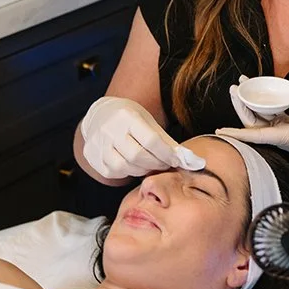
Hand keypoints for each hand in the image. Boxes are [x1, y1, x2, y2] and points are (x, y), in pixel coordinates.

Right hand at [80, 97, 204, 178]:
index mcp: (127, 116)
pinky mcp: (92, 156)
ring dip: (141, 170)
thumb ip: (170, 143)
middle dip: (155, 164)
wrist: (100, 115)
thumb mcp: (150, 122)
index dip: (166, 154)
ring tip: (149, 164)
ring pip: (124, 167)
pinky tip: (133, 166)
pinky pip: (113, 172)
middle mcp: (110, 129)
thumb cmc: (131, 119)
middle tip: (163, 164)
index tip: (174, 159)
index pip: (151, 140)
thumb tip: (196, 162)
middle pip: (137, 156)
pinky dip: (126, 173)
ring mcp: (98, 143)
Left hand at [218, 84, 288, 180]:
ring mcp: (283, 130)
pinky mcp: (288, 126)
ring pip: (260, 116)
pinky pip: (270, 113)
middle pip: (253, 122)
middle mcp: (279, 135)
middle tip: (233, 88)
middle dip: (241, 106)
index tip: (221, 131)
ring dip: (249, 102)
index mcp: (284, 137)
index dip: (237, 133)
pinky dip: (263, 102)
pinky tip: (259, 90)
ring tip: (241, 84)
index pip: (255, 135)